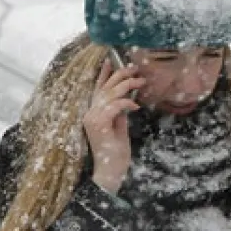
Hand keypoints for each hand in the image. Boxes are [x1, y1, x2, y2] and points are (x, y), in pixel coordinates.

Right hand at [83, 59, 142, 194]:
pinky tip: (135, 106)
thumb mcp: (119, 127)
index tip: (110, 61)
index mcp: (94, 112)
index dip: (103, 74)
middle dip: (120, 75)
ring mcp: (92, 119)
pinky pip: (113, 107)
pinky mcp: (98, 125)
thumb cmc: (116, 151)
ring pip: (109, 94)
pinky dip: (125, 103)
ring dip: (127, 86)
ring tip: (141, 82)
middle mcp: (89, 113)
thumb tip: (127, 100)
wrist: (111, 170)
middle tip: (135, 69)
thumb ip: (119, 113)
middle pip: (104, 88)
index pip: (98, 89)